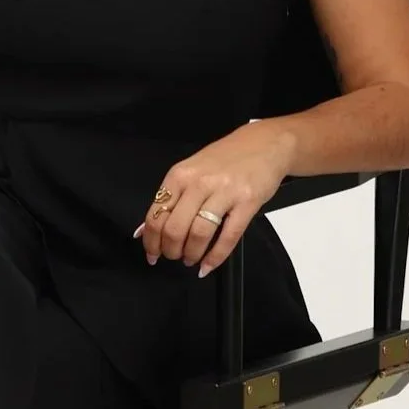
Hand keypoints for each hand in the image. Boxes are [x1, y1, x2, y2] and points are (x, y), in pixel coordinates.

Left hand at [132, 122, 294, 276]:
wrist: (265, 144)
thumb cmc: (226, 159)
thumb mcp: (190, 172)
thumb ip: (169, 199)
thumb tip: (143, 230)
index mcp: (179, 176)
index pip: (156, 215)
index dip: (151, 241)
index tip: (152, 253)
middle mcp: (198, 183)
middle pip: (174, 228)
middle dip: (170, 250)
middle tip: (173, 256)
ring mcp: (224, 192)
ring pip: (198, 234)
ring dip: (191, 254)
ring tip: (190, 259)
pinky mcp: (247, 202)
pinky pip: (228, 237)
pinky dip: (215, 257)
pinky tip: (208, 264)